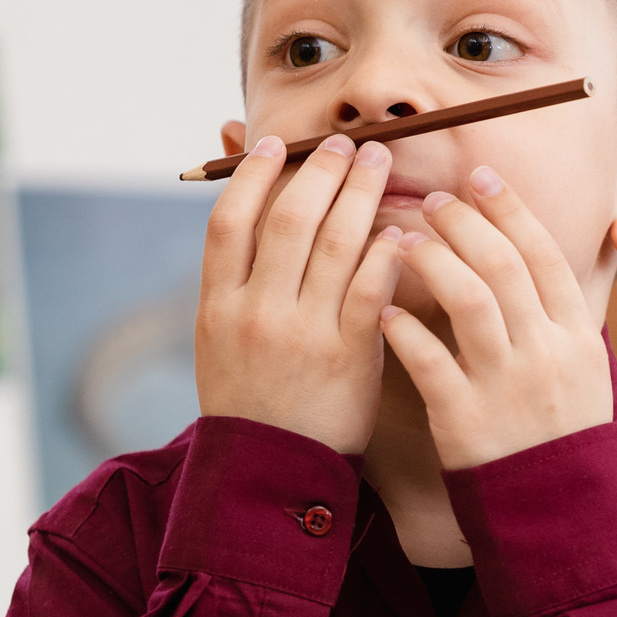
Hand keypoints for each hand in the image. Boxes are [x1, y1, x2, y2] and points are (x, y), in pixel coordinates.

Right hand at [196, 134, 404, 454]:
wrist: (268, 473)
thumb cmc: (248, 397)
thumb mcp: (219, 338)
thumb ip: (234, 277)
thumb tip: (248, 207)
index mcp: (216, 306)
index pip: (229, 221)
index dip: (253, 176)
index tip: (277, 143)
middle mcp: (255, 314)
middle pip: (288, 220)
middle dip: (320, 171)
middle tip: (346, 142)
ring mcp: (302, 334)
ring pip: (334, 244)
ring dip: (360, 193)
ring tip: (378, 163)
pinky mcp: (348, 356)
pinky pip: (370, 288)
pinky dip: (385, 251)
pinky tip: (400, 228)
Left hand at [380, 166, 613, 469]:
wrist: (557, 515)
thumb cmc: (561, 437)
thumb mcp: (582, 372)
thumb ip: (558, 318)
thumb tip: (532, 256)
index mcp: (576, 335)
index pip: (542, 252)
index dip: (508, 208)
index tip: (478, 175)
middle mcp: (546, 353)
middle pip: (502, 264)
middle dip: (462, 222)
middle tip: (429, 201)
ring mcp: (507, 386)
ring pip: (469, 300)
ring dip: (430, 260)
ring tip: (399, 241)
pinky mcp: (466, 420)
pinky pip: (429, 361)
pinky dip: (403, 329)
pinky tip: (381, 308)